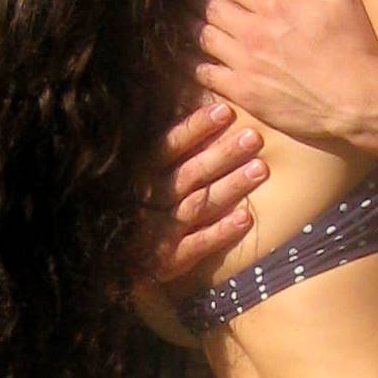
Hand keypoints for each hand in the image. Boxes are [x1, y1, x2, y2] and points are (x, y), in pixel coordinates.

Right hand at [138, 101, 266, 283]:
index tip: (225, 111)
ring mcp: (159, 230)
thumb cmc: (137, 209)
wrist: (116, 266)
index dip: (196, 128)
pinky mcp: (169, 259)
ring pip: (198, 205)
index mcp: (142, 176)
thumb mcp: (142, 176)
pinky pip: (197, 244)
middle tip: (254, 137)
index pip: (168, 146)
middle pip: (189, 173)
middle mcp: (150, 200)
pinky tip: (246, 218)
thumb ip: (166, 150)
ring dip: (229, 187)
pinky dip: (221, 231)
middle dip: (222, 154)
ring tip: (260, 169)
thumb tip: (198, 110)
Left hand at [193, 0, 377, 138]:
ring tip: (173, 18)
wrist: (357, 100)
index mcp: (274, 3)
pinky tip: (179, 57)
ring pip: (201, 36)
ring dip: (184, 24)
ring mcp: (244, 63)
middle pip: (208, 6)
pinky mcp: (243, 92)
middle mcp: (253, 30)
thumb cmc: (355, 48)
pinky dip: (189, 63)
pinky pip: (204, 74)